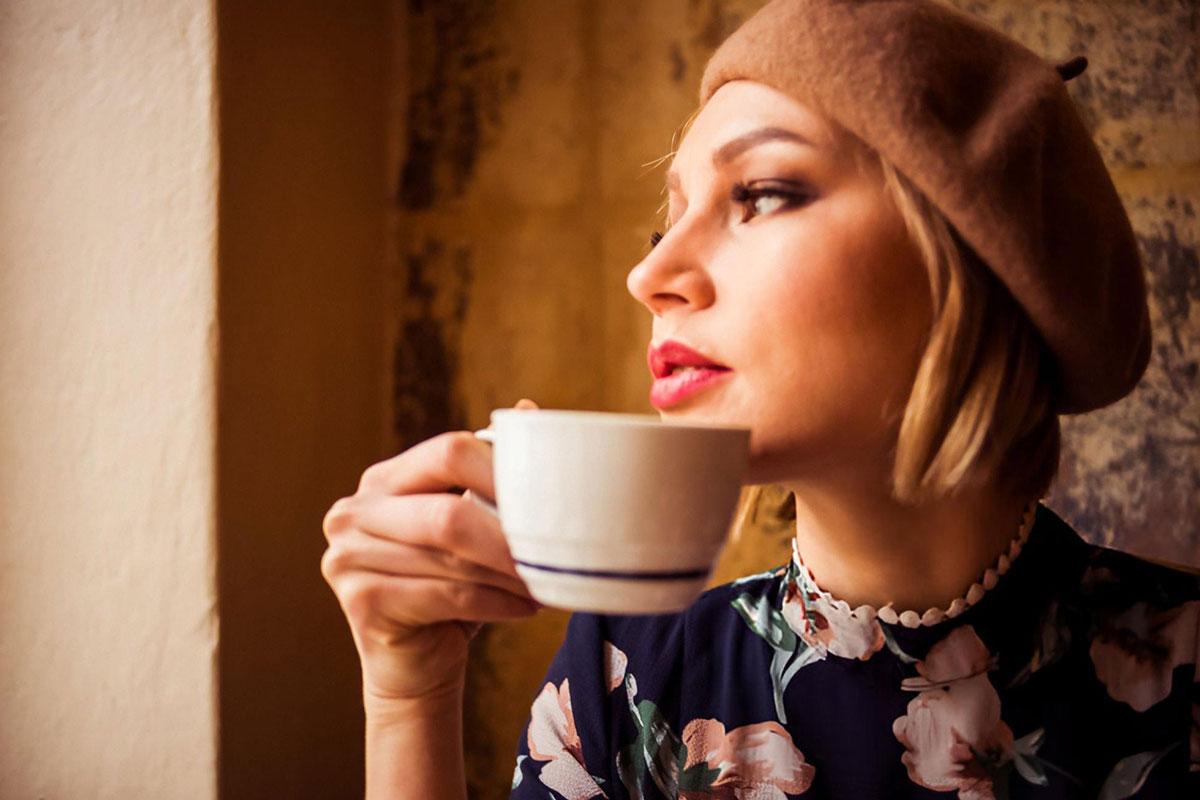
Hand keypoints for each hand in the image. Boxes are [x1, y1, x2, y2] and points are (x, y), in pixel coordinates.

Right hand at [321, 399, 540, 705]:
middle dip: (508, 535)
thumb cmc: (450, 589)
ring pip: (450, 559)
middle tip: (555, 551)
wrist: (416, 666)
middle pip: (448, 511)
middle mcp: (354, 511)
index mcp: (383, 480)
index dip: (504, 471)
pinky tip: (524, 608)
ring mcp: (347, 557)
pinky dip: (495, 603)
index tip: (550, 497)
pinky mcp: (361, 601)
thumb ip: (489, 472)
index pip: (448, 451)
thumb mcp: (472, 524)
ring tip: (546, 582)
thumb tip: (531, 409)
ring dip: (509, 575)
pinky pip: (446, 596)